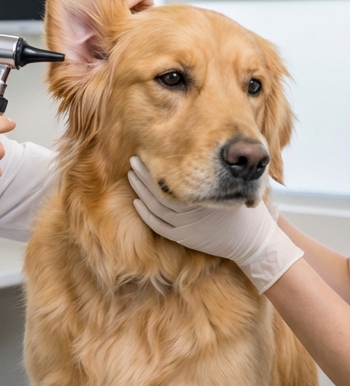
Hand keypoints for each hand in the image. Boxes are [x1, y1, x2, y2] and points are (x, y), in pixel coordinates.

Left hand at [128, 157, 302, 292]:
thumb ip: (227, 168)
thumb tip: (224, 144)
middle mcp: (191, 213)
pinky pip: (157, 225)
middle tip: (135, 159)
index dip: (158, 168)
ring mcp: (185, 228)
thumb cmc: (247, 209)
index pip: (173, 180)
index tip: (150, 151)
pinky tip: (137, 201)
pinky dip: (145, 213)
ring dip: (140, 190)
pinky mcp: (183, 239)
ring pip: (155, 208)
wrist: (253, 241)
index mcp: (204, 197)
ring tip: (132, 175)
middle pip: (158, 192)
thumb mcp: (240, 185)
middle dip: (144, 175)